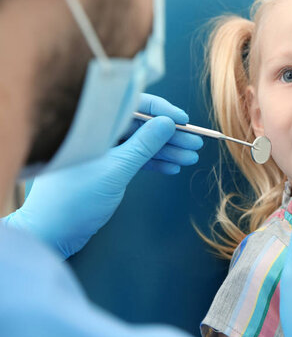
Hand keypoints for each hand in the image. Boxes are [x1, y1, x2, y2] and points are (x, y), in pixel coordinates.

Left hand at [2, 94, 202, 258]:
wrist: (51, 232)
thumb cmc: (75, 199)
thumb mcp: (116, 170)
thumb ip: (144, 145)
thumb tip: (169, 122)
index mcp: (93, 125)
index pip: (132, 104)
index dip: (161, 110)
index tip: (183, 121)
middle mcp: (98, 133)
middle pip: (140, 125)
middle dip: (169, 135)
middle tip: (195, 144)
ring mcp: (102, 151)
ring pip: (140, 144)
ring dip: (166, 150)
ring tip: (191, 158)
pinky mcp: (106, 168)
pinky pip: (135, 159)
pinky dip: (153, 163)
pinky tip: (172, 168)